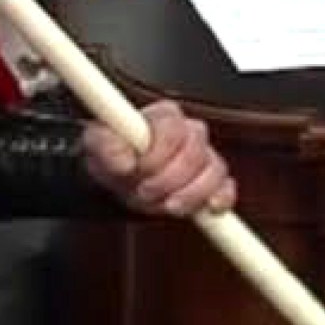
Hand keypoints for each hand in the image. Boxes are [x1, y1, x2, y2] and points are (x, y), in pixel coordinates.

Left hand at [81, 99, 233, 218]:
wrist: (122, 181)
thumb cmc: (114, 157)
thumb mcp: (97, 146)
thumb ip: (105, 146)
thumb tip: (123, 160)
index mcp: (164, 116)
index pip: (172, 129)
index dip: (156, 155)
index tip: (138, 170)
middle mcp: (189, 131)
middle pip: (195, 153)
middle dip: (168, 180)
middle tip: (146, 191)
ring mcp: (205, 156)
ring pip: (213, 171)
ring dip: (188, 194)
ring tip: (164, 203)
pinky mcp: (215, 181)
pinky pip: (227, 188)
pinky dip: (219, 199)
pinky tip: (206, 208)